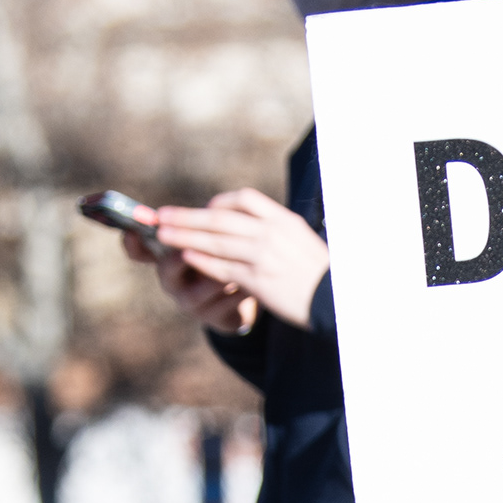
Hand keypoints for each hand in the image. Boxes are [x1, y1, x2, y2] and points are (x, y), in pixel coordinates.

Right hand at [120, 211, 257, 334]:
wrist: (245, 294)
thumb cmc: (222, 257)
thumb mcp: (207, 240)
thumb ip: (199, 226)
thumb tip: (205, 210)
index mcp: (165, 258)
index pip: (138, 251)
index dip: (132, 243)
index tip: (131, 231)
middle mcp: (172, 282)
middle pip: (166, 268)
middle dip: (179, 255)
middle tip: (189, 246)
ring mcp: (192, 303)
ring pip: (201, 288)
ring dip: (217, 274)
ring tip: (234, 260)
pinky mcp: (215, 318)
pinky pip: (226, 304)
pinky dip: (238, 291)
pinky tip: (251, 281)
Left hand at [147, 187, 330, 329]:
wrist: (339, 303)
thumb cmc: (323, 277)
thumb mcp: (304, 243)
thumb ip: (278, 232)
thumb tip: (253, 229)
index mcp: (284, 220)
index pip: (244, 199)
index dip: (220, 204)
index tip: (206, 210)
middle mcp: (272, 233)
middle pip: (221, 218)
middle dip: (189, 216)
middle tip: (163, 215)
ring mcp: (264, 256)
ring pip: (216, 241)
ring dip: (186, 236)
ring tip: (164, 234)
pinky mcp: (259, 280)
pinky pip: (223, 267)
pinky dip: (203, 260)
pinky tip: (187, 256)